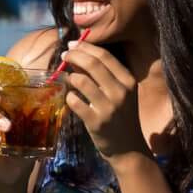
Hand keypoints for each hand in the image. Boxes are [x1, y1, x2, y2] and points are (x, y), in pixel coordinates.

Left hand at [59, 42, 148, 161]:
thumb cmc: (121, 117)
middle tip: (64, 55)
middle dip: (73, 56)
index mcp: (128, 81)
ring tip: (67, 78)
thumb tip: (78, 55)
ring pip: (81, 81)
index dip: (86, 47)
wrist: (128, 148)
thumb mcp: (120, 93)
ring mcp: (108, 107)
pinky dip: (69, 96)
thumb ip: (102, 75)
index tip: (72, 44)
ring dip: (69, 77)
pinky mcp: (96, 121)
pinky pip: (74, 101)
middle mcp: (121, 92)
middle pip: (92, 64)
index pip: (105, 56)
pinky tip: (71, 98)